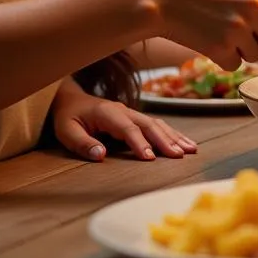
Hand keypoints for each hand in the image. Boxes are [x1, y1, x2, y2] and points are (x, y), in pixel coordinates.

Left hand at [51, 80, 197, 161]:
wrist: (72, 99)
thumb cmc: (68, 117)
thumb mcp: (67, 131)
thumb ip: (82, 143)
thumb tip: (100, 155)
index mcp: (108, 113)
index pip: (128, 129)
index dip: (140, 143)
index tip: (150, 158)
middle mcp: (125, 111)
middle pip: (149, 125)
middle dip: (166, 140)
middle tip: (180, 155)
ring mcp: (132, 112)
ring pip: (158, 123)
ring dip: (174, 136)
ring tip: (190, 149)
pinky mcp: (136, 117)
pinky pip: (157, 124)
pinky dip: (172, 133)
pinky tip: (183, 142)